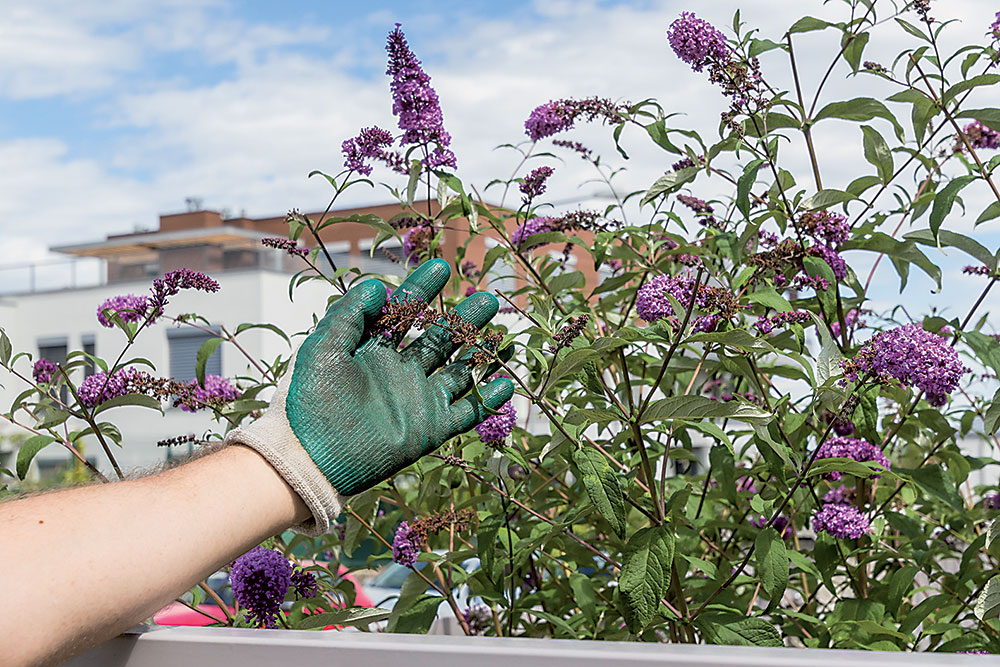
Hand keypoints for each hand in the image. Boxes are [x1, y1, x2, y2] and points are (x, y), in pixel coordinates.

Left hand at [285, 259, 512, 494]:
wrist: (312, 460)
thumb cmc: (309, 404)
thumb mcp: (322, 349)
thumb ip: (348, 315)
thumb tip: (380, 288)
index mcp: (373, 352)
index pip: (404, 313)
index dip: (421, 289)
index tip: (441, 266)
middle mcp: (400, 373)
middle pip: (440, 339)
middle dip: (464, 319)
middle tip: (488, 299)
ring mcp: (418, 401)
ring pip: (460, 370)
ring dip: (481, 353)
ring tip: (502, 334)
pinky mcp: (431, 430)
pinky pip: (467, 411)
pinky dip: (487, 399)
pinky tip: (506, 381)